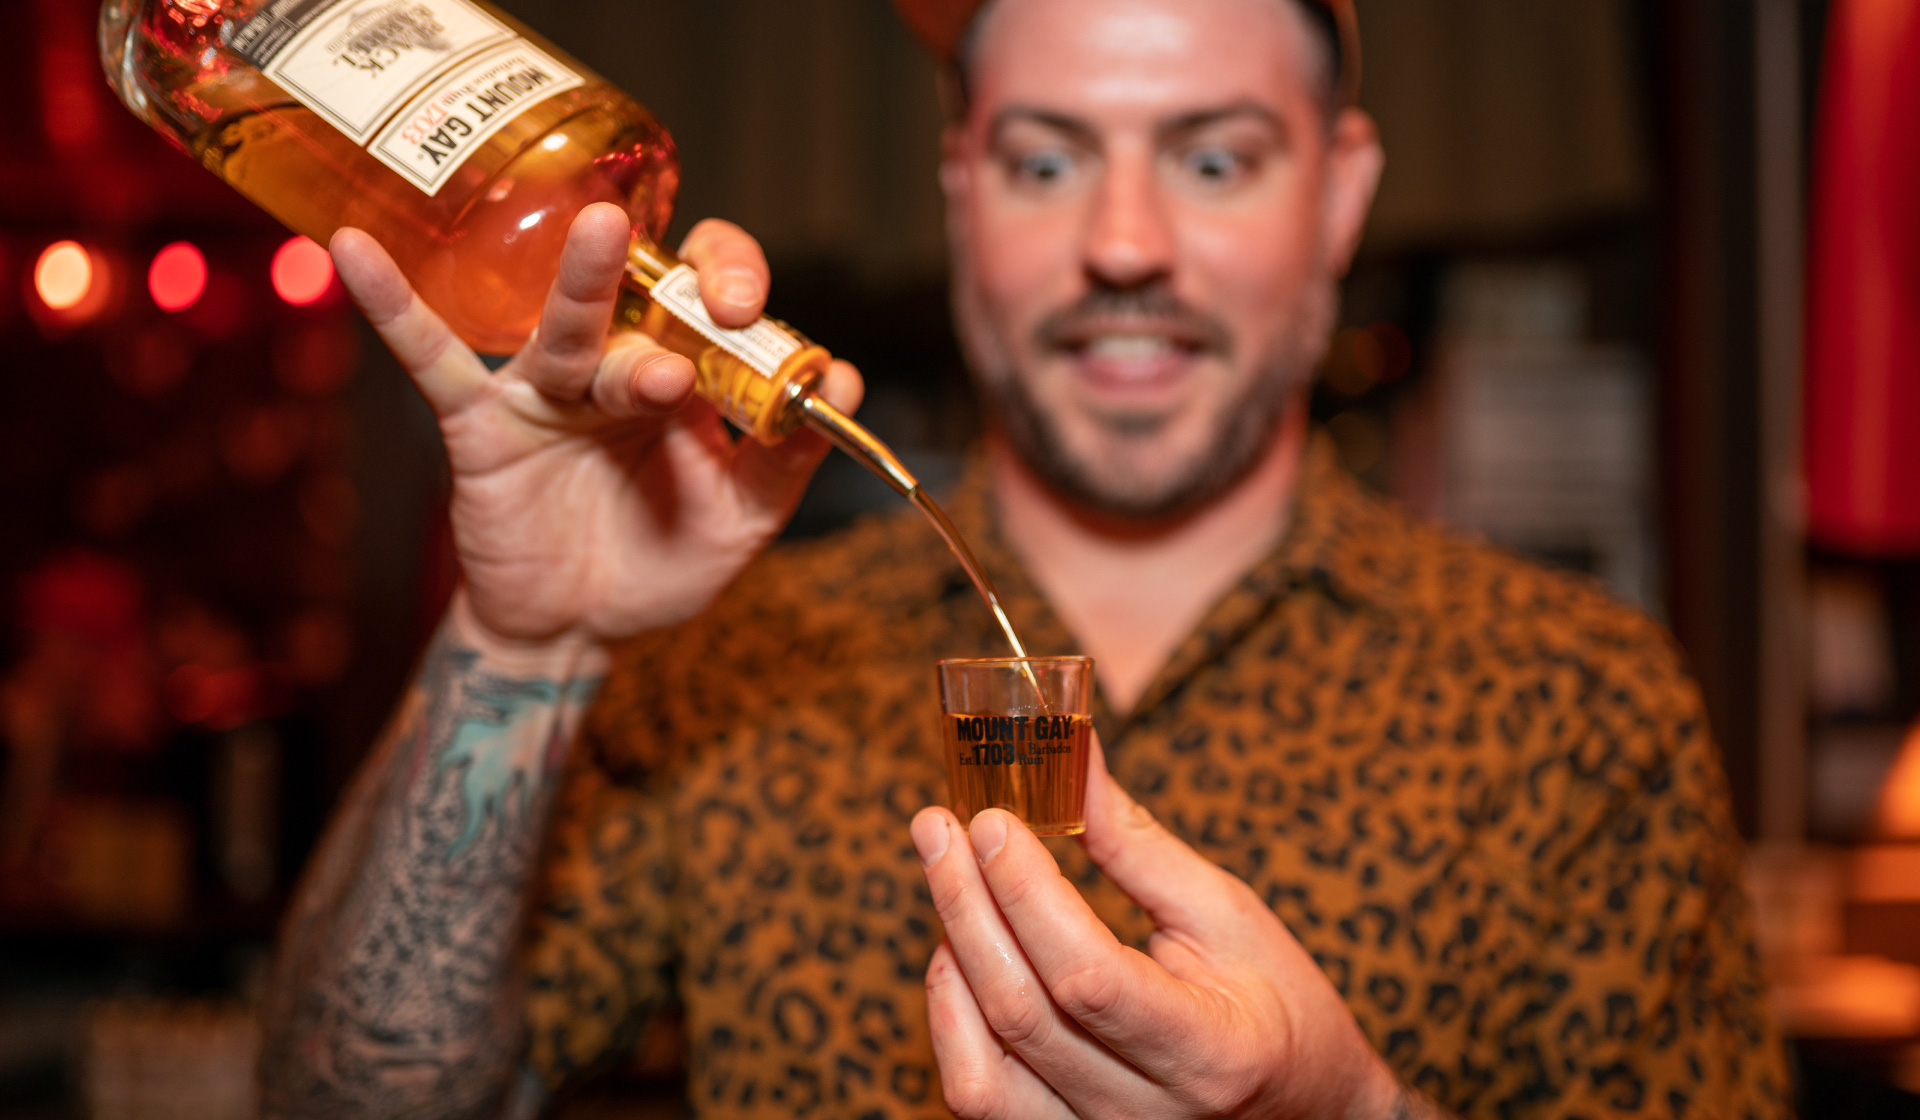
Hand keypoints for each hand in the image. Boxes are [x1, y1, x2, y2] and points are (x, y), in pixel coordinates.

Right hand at [331, 205, 862, 649]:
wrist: (576, 633)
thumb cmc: (658, 563)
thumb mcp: (742, 519)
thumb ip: (788, 455)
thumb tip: (842, 380)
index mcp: (685, 372)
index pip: (711, 295)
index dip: (738, 287)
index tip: (757, 317)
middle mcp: (617, 362)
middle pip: (645, 295)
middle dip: (681, 285)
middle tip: (718, 299)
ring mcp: (547, 388)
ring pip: (568, 327)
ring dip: (586, 284)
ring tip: (603, 237)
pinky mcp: (483, 422)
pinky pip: (434, 359)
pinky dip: (396, 307)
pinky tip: (356, 252)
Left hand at [911, 737, 1405, 1119]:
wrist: (1306, 1106)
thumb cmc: (1277, 1002)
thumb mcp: (1225, 913)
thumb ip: (1137, 846)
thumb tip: (1072, 755)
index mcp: (1207, 1050)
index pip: (1089, 977)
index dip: (1028, 895)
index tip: (991, 820)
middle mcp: (1144, 1115)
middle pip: (1023, 1013)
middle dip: (967, 905)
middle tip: (937, 827)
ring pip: (983, 1072)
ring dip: (952, 962)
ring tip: (949, 884)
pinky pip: (980, 1100)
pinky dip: (951, 1023)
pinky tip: (955, 956)